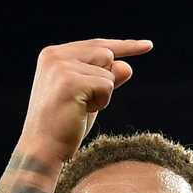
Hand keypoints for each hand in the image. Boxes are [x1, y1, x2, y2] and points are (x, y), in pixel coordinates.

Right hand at [16, 38, 152, 167]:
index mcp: (54, 55)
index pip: (97, 45)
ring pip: (108, 70)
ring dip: (103, 93)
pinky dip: (102, 101)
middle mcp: (55, 55)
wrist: (44, 147)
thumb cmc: (66, 124)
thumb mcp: (90, 96)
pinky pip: (107, 85)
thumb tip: (128, 66)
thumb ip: (106, 79)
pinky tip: (82, 111)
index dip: (124, 46)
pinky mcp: (70, 80)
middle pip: (106, 54)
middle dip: (106, 80)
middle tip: (83, 103)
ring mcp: (61, 66)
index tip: (148, 45)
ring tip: (80, 107)